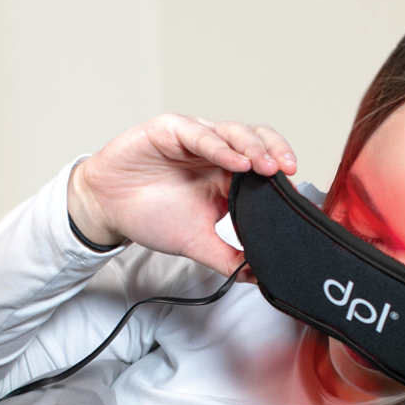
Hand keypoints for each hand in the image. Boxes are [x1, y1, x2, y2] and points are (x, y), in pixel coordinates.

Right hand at [68, 114, 295, 275]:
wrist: (107, 209)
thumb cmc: (150, 216)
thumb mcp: (196, 243)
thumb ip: (228, 257)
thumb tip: (259, 275)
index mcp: (226, 175)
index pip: (263, 165)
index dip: (282, 174)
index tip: (297, 193)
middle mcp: (215, 152)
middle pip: (256, 140)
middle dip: (275, 153)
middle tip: (288, 172)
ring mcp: (194, 138)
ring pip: (233, 131)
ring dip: (253, 147)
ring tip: (266, 167)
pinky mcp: (169, 129)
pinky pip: (198, 132)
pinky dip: (219, 146)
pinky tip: (234, 161)